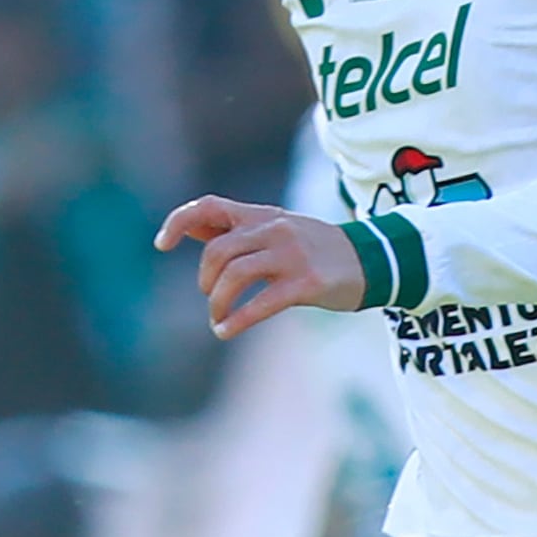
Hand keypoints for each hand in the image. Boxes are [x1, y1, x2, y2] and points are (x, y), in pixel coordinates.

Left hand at [155, 196, 369, 341]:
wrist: (374, 259)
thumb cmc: (319, 248)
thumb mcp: (280, 227)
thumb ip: (239, 229)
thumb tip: (191, 229)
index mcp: (263, 215)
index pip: (210, 206)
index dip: (179, 221)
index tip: (162, 244)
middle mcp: (274, 229)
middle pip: (218, 250)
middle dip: (205, 279)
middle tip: (209, 296)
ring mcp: (291, 255)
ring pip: (234, 274)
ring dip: (217, 301)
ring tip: (218, 317)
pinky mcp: (306, 283)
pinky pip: (260, 303)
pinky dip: (237, 320)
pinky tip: (226, 330)